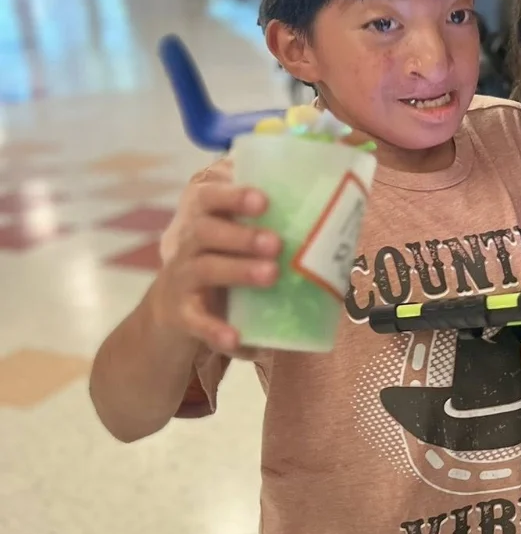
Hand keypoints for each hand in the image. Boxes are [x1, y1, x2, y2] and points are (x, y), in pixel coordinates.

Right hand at [149, 160, 281, 357]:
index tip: (264, 199)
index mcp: (204, 219)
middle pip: (206, 231)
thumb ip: (268, 220)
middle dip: (242, 236)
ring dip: (238, 271)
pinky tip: (237, 338)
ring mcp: (182, 279)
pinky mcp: (182, 315)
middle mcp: (189, 244)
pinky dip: (216, 330)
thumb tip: (335, 209)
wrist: (172, 310)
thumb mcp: (234, 238)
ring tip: (271, 274)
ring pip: (205, 269)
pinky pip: (197, 322)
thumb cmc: (220, 261)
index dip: (233, 195)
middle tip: (276, 243)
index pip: (208, 196)